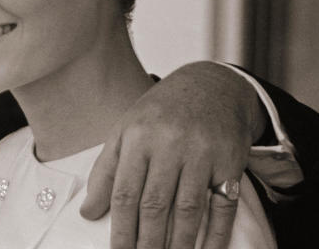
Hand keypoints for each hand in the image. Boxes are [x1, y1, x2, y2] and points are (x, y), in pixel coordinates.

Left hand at [80, 61, 266, 248]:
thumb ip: (106, 171)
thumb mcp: (125, 131)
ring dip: (178, 244)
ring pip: (188, 209)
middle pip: (156, 204)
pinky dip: (216, 235)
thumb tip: (88, 213)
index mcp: (138, 136)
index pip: (125, 191)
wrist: (211, 86)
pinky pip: (223, 207)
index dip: (120, 228)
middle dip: (146, 243)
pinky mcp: (231, 163)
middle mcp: (170, 144)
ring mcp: (203, 154)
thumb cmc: (159, 113)